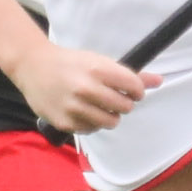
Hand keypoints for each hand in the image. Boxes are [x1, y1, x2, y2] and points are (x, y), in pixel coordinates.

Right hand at [14, 43, 159, 134]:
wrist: (32, 66)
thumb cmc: (70, 63)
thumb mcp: (98, 61)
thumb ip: (129, 74)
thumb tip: (160, 81)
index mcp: (97, 68)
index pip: (134, 86)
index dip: (138, 90)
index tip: (133, 91)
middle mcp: (86, 88)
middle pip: (125, 107)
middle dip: (124, 104)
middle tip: (114, 99)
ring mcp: (74, 107)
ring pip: (110, 122)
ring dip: (110, 116)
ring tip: (99, 106)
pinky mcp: (65, 122)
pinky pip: (92, 129)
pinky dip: (92, 123)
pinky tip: (84, 111)